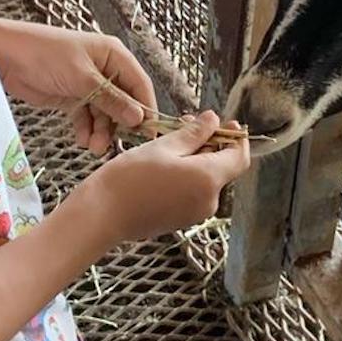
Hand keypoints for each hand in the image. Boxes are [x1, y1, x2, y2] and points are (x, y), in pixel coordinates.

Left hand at [0, 19, 155, 152]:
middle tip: (114, 145)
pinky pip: (87, 117)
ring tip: (93, 147)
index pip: (139, 84)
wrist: (5, 57)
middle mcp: (105, 69)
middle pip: (124, 102)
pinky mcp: (72, 96)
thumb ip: (112, 100)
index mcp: (114, 55)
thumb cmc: (45, 55)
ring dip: (101, 131)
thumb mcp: (82, 78)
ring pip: (105, 113)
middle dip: (119, 124)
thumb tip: (139, 118)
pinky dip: (86, 129)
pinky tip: (82, 140)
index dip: (145, 108)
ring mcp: (88, 84)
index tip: (147, 133)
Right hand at [75, 112, 250, 244]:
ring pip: (206, 178)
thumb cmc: (129, 178)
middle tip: (188, 122)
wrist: (102, 216)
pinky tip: (166, 162)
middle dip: (210, 143)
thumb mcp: (163, 147)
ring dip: (196, 157)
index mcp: (208, 180)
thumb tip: (214, 120)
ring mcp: (196, 213)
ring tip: (171, 140)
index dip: (236, 138)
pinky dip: (187, 175)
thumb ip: (194, 134)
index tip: (225, 123)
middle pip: (223, 167)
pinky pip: (194, 192)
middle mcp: (209, 201)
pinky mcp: (182, 219)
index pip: (240, 157)